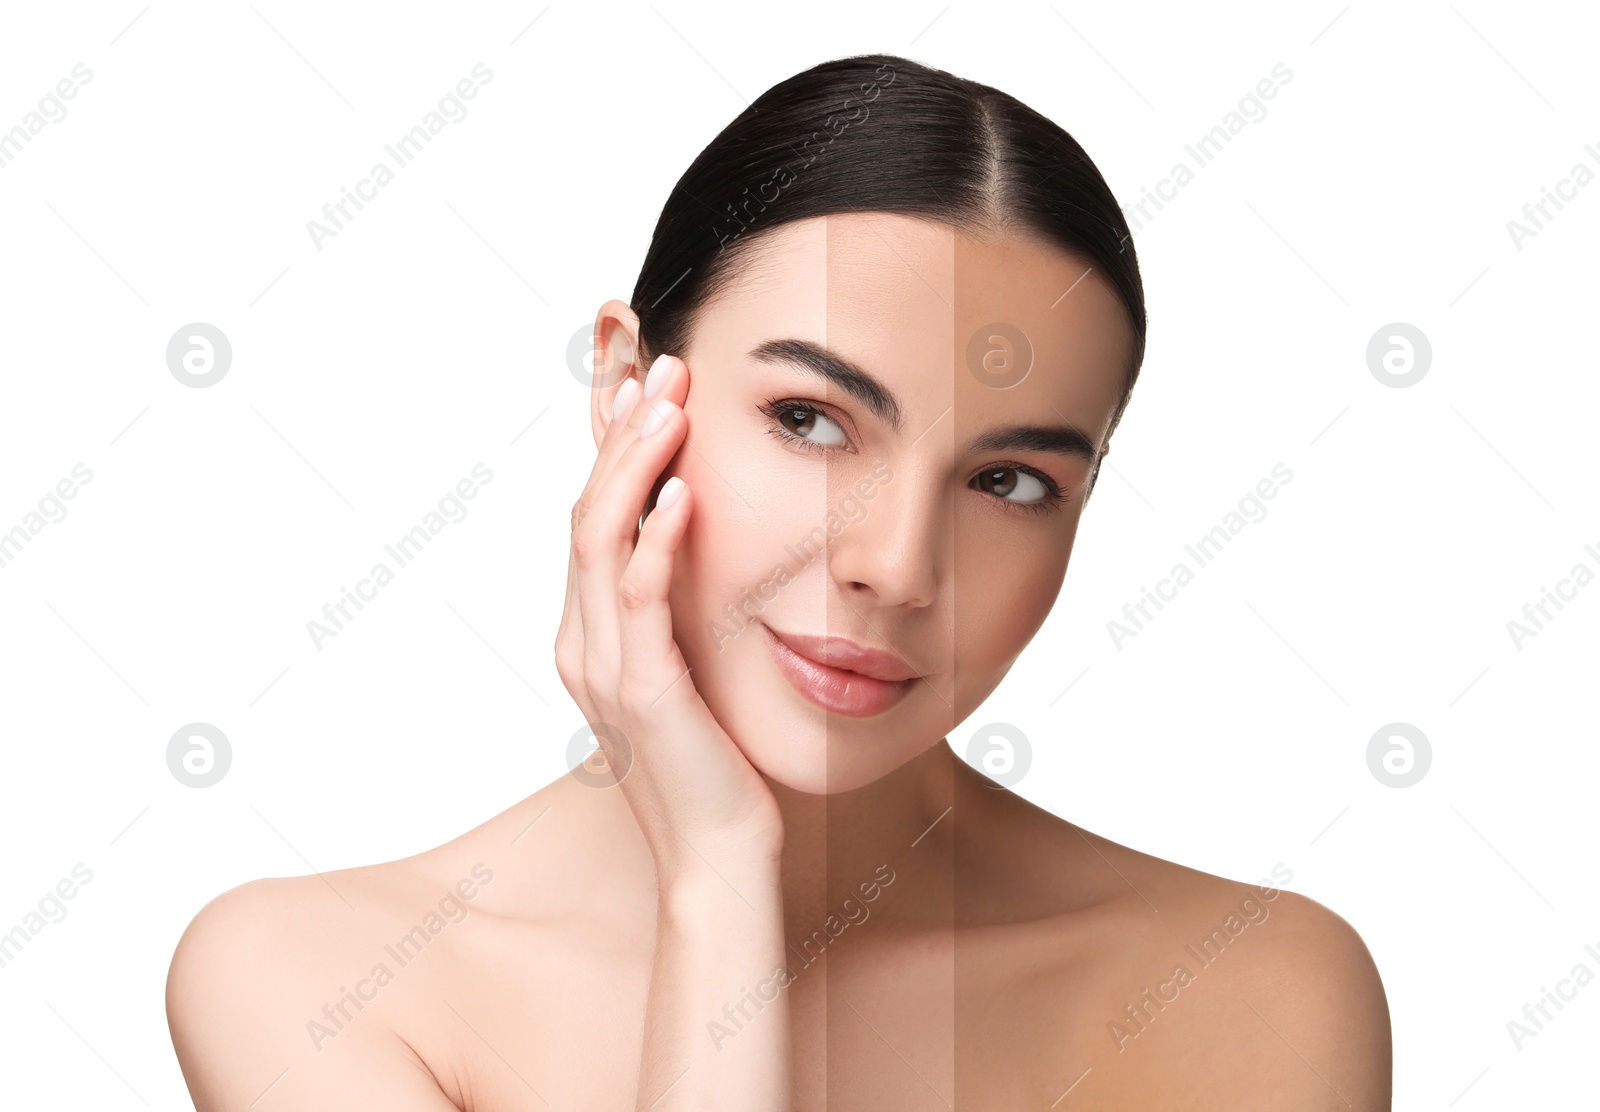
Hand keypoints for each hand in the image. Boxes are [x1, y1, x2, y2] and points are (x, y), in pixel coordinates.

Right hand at [555, 353, 783, 884]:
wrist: (719, 858)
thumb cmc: (716, 764)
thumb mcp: (691, 668)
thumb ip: (677, 609)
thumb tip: (698, 545)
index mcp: (590, 632)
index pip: (591, 514)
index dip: (607, 443)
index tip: (635, 373)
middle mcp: (581, 640)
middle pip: (585, 510)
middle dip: (621, 433)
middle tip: (662, 364)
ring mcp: (602, 666)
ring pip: (599, 540)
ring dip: (636, 464)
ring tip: (670, 402)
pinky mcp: (640, 693)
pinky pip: (639, 599)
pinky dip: (658, 538)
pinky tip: (687, 490)